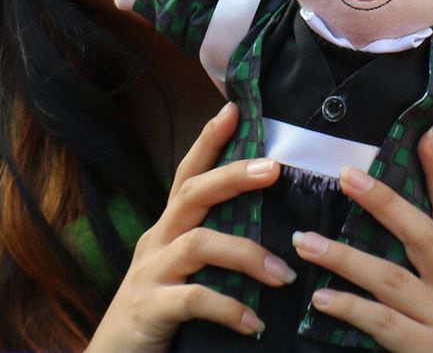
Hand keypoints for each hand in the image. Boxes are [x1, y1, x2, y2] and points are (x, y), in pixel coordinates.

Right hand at [85, 102, 292, 352]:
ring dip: (246, 254)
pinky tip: (255, 323)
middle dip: (233, 175)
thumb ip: (212, 249)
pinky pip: (194, 298)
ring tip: (283, 274)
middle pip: (192, 194)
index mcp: (167, 229)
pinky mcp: (150, 309)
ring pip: (199, 242)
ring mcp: (149, 274)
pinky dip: (229, 308)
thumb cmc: (157, 315)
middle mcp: (156, 242)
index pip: (187, 174)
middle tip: (274, 168)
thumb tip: (266, 231)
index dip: (208, 141)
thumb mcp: (182, 273)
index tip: (234, 109)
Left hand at [291, 128, 432, 351]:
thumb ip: (411, 254)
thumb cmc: (426, 332)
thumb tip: (370, 201)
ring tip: (304, 241)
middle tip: (345, 175)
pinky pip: (382, 323)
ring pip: (391, 279)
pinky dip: (350, 307)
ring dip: (344, 257)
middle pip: (423, 234)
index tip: (426, 133)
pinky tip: (320, 297)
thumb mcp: (431, 289)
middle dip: (384, 202)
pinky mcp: (429, 350)